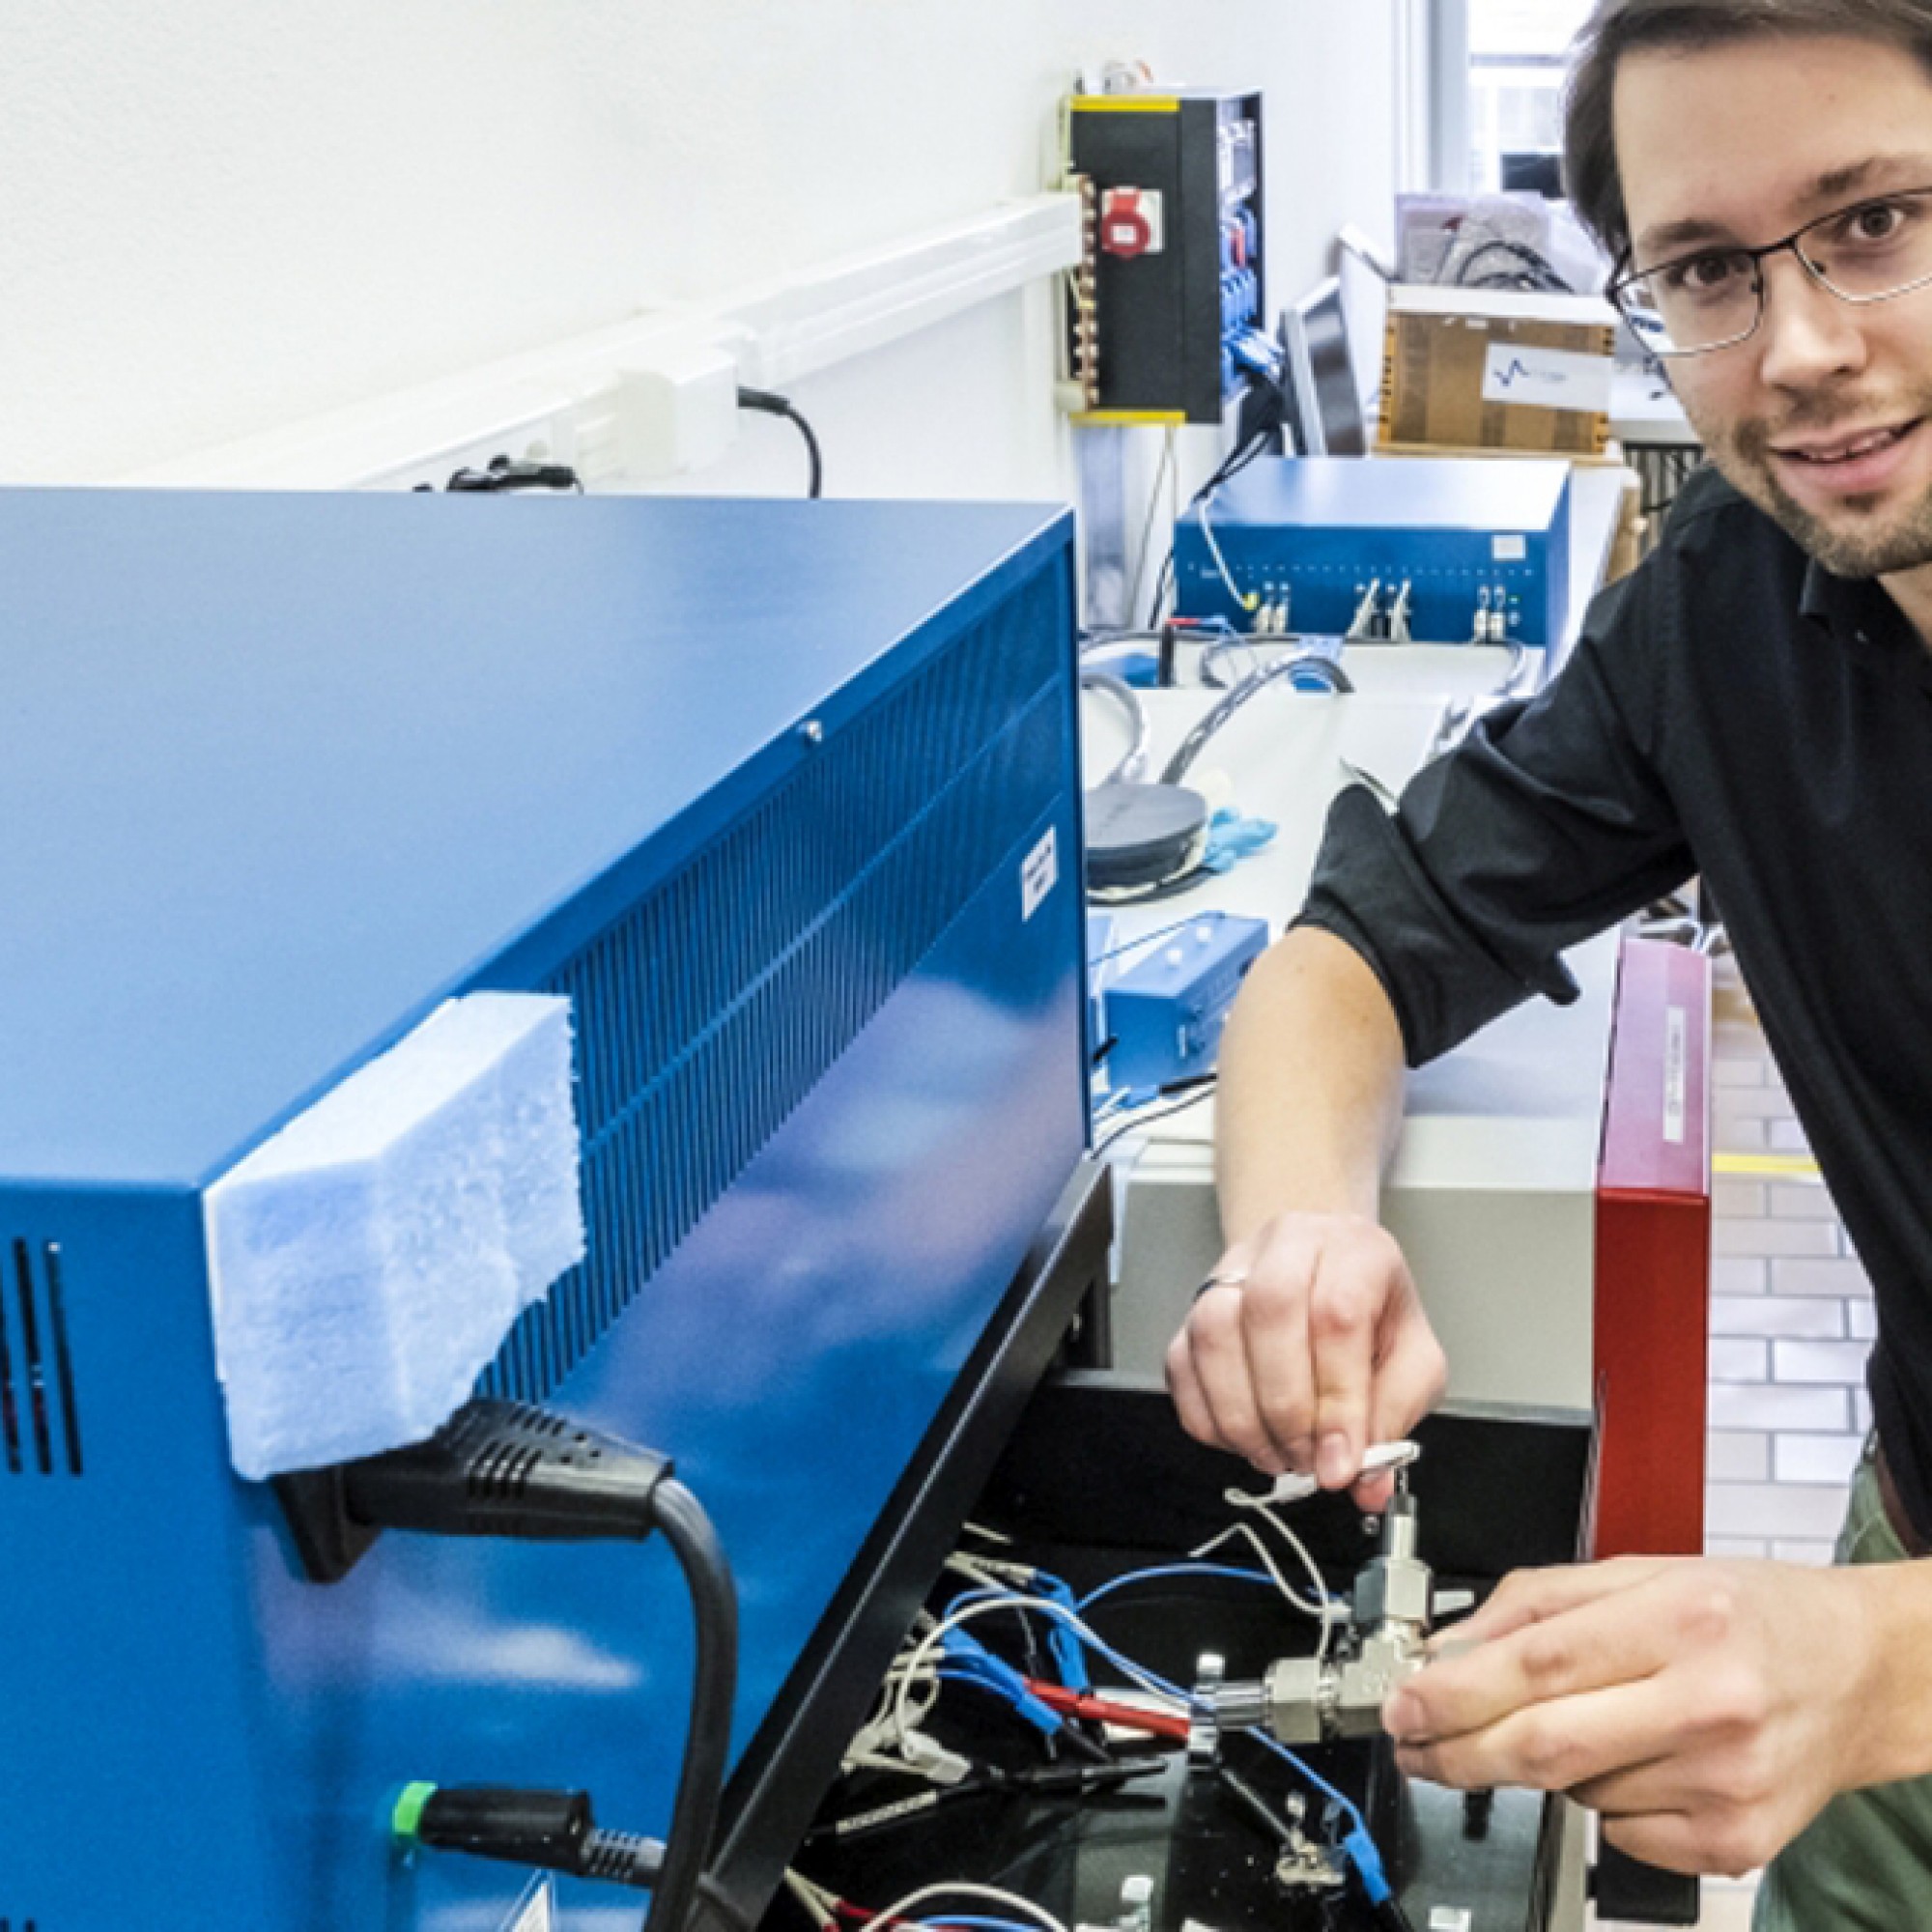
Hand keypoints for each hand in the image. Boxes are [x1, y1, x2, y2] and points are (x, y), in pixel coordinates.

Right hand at [1163, 1210, 1445, 1504]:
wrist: (1326, 1274)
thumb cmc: (1372, 1314)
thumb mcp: (1414, 1361)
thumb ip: (1395, 1417)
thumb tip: (1368, 1482)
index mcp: (1354, 1251)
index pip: (1338, 1316)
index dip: (1337, 1401)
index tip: (1340, 1464)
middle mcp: (1288, 1246)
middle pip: (1269, 1311)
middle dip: (1286, 1408)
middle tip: (1306, 1460)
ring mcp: (1232, 1270)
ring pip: (1215, 1334)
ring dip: (1242, 1415)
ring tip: (1277, 1454)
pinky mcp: (1193, 1304)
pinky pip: (1182, 1362)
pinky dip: (1208, 1416)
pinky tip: (1243, 1437)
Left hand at [1383, 1556, 1870, 1874]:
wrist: (1858, 1672)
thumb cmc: (1746, 1613)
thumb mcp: (1638, 1572)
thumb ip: (1532, 1605)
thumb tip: (1446, 1651)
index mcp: (1680, 1618)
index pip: (1536, 1664)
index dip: (1452, 1691)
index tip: (1401, 1702)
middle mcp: (1709, 1702)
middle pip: (1544, 1744)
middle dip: (1457, 1750)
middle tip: (1414, 1744)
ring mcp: (1726, 1781)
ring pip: (1576, 1790)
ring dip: (1544, 1765)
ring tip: (1590, 1719)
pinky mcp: (1737, 1841)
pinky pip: (1621, 1834)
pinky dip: (1600, 1801)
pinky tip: (1637, 1758)